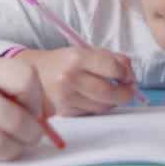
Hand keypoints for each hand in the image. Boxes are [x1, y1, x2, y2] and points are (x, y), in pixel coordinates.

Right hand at [13, 47, 137, 115]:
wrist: (32, 75)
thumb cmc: (64, 62)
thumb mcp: (85, 52)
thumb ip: (112, 59)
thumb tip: (132, 76)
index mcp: (77, 58)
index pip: (112, 67)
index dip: (126, 74)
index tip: (128, 76)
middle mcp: (70, 78)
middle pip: (109, 92)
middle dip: (125, 94)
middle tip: (128, 91)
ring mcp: (67, 98)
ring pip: (102, 106)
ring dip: (113, 102)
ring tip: (112, 94)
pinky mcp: (65, 112)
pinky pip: (91, 113)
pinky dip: (98, 108)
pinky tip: (95, 100)